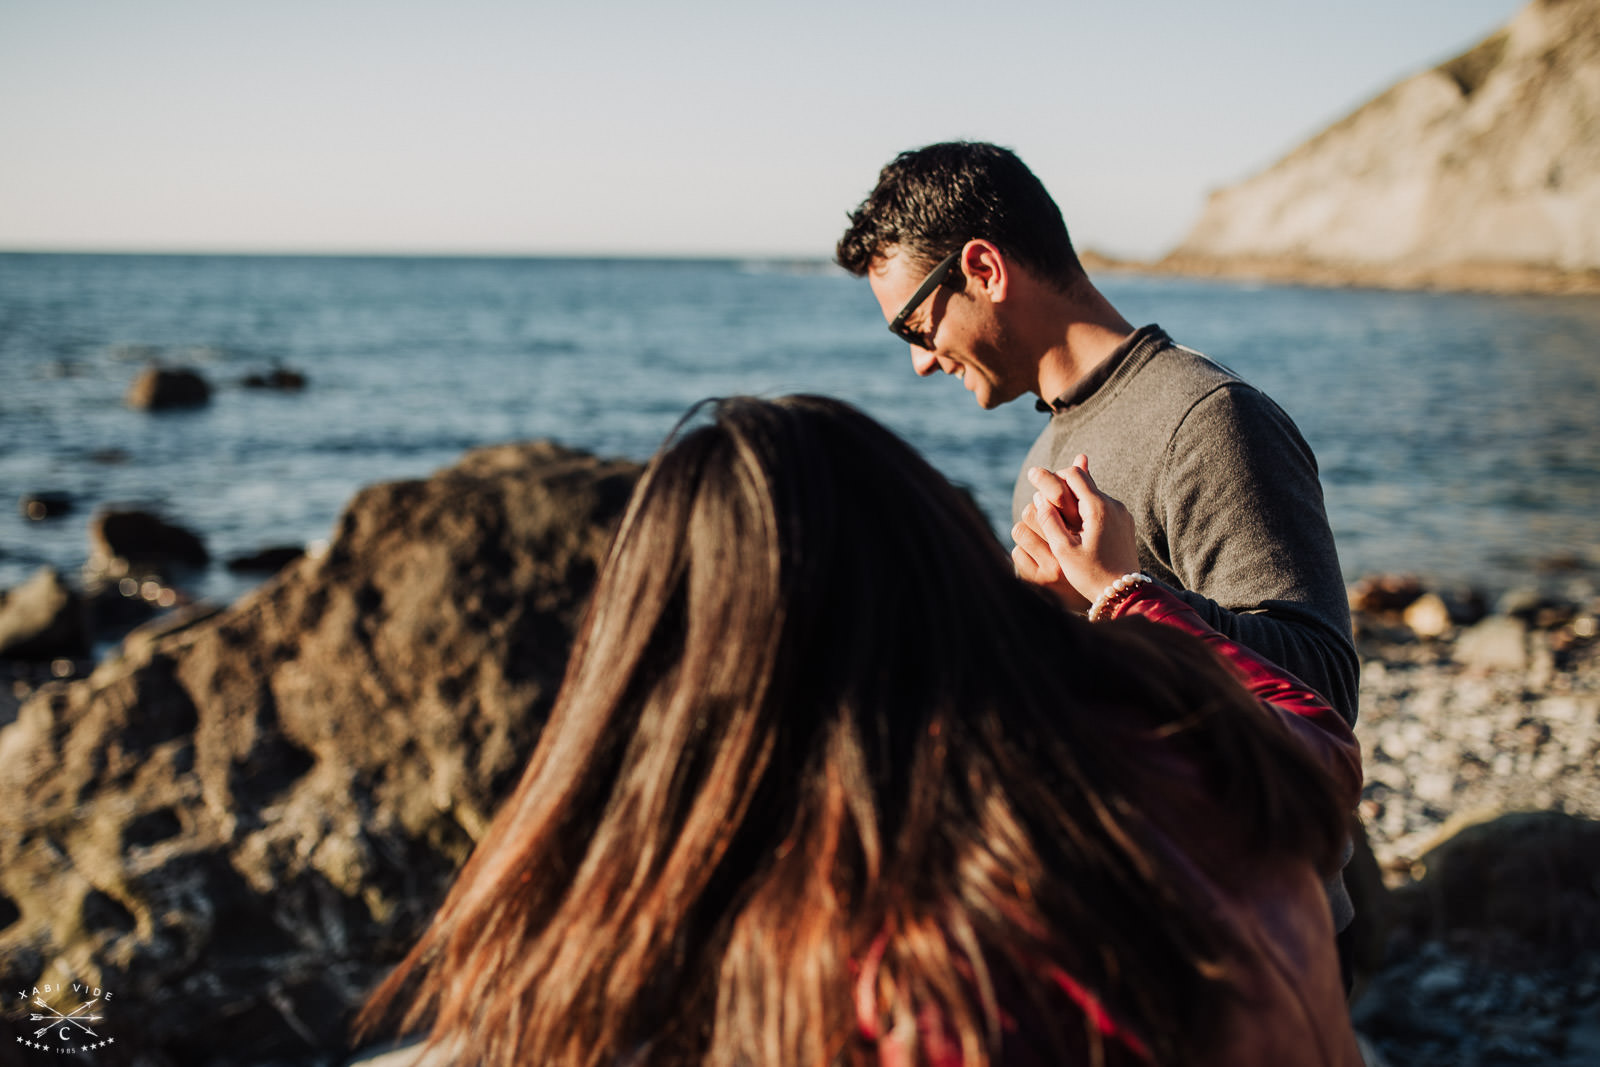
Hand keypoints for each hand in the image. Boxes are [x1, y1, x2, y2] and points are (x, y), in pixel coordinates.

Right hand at [1011, 456, 1139, 610]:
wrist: (1125, 594)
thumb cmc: (1091, 575)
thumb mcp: (1064, 550)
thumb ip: (1049, 521)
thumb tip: (1039, 498)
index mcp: (1099, 508)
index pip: (1074, 474)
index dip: (1053, 477)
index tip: (1037, 484)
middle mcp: (1114, 505)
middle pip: (1084, 481)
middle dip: (1062, 487)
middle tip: (1044, 499)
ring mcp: (1122, 514)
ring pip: (1093, 493)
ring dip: (1074, 499)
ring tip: (1058, 514)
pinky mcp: (1125, 523)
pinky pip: (1102, 506)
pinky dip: (1087, 509)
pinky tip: (1076, 525)